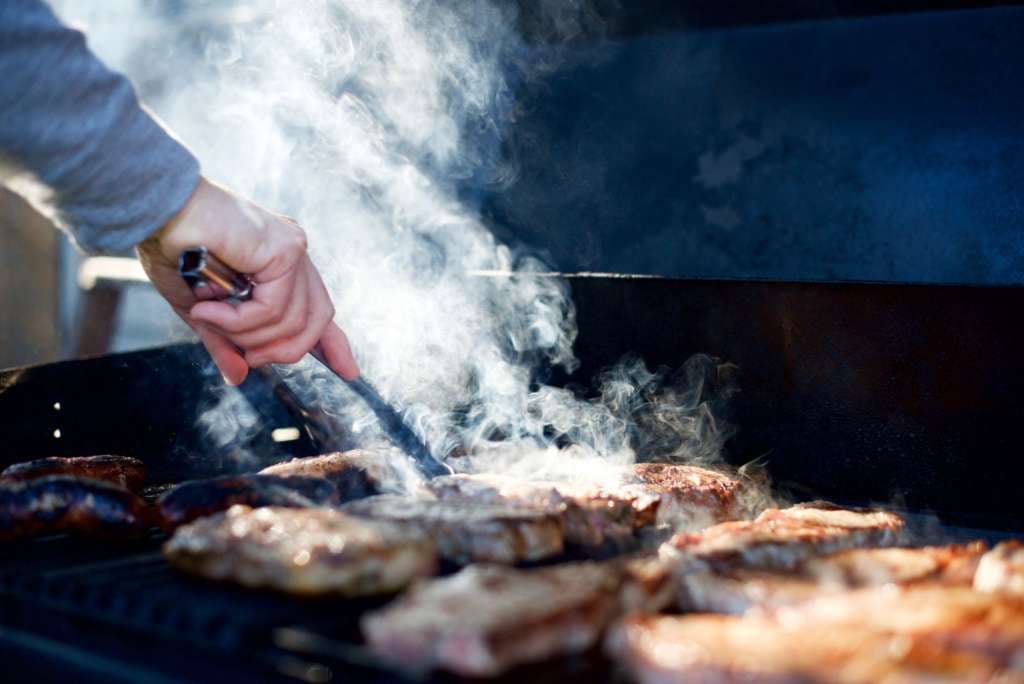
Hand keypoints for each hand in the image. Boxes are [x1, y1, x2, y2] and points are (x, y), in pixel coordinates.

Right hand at [137, 177, 358, 385]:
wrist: (155, 210)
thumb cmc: (171, 248)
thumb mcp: (201, 310)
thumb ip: (225, 341)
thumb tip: (239, 377)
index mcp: (279, 264)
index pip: (318, 308)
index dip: (334, 343)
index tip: (349, 371)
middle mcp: (293, 254)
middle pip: (316, 320)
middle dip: (283, 350)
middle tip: (248, 357)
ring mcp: (293, 249)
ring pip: (293, 322)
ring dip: (246, 334)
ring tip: (206, 317)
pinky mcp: (286, 249)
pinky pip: (275, 309)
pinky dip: (239, 320)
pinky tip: (208, 307)